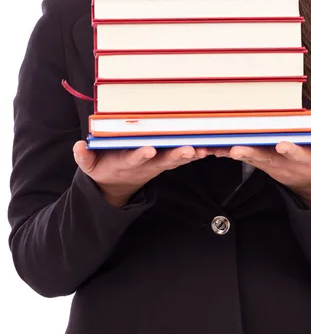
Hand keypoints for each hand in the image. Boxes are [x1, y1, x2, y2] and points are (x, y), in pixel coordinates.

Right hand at [73, 141, 209, 206]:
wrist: (116, 187)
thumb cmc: (103, 168)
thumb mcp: (89, 166)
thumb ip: (84, 157)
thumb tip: (78, 146)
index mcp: (126, 163)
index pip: (134, 158)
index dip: (140, 155)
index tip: (148, 149)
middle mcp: (145, 165)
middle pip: (162, 160)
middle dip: (175, 156)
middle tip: (188, 150)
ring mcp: (157, 165)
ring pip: (175, 160)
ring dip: (189, 155)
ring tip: (203, 148)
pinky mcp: (165, 162)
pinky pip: (182, 158)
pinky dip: (195, 154)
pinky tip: (208, 148)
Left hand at [210, 141, 310, 204]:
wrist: (308, 185)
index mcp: (301, 157)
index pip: (296, 153)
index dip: (290, 149)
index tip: (283, 144)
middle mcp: (281, 161)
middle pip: (264, 156)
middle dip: (250, 153)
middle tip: (235, 149)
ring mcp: (267, 162)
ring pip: (246, 154)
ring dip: (228, 151)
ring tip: (213, 146)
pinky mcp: (256, 160)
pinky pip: (236, 154)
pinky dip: (221, 150)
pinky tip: (207, 145)